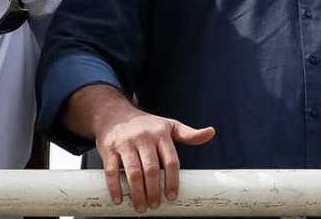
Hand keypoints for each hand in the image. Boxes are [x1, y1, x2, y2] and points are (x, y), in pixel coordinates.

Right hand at [96, 111, 215, 211]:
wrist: (114, 114)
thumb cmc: (146, 125)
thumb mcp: (168, 125)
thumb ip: (188, 134)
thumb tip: (211, 132)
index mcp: (161, 134)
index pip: (171, 160)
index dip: (173, 180)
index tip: (172, 197)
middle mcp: (143, 137)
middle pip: (152, 169)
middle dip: (154, 190)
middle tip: (155, 205)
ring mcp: (125, 143)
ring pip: (133, 172)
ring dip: (137, 192)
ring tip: (141, 207)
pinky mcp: (108, 148)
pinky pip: (111, 170)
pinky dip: (115, 187)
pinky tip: (119, 199)